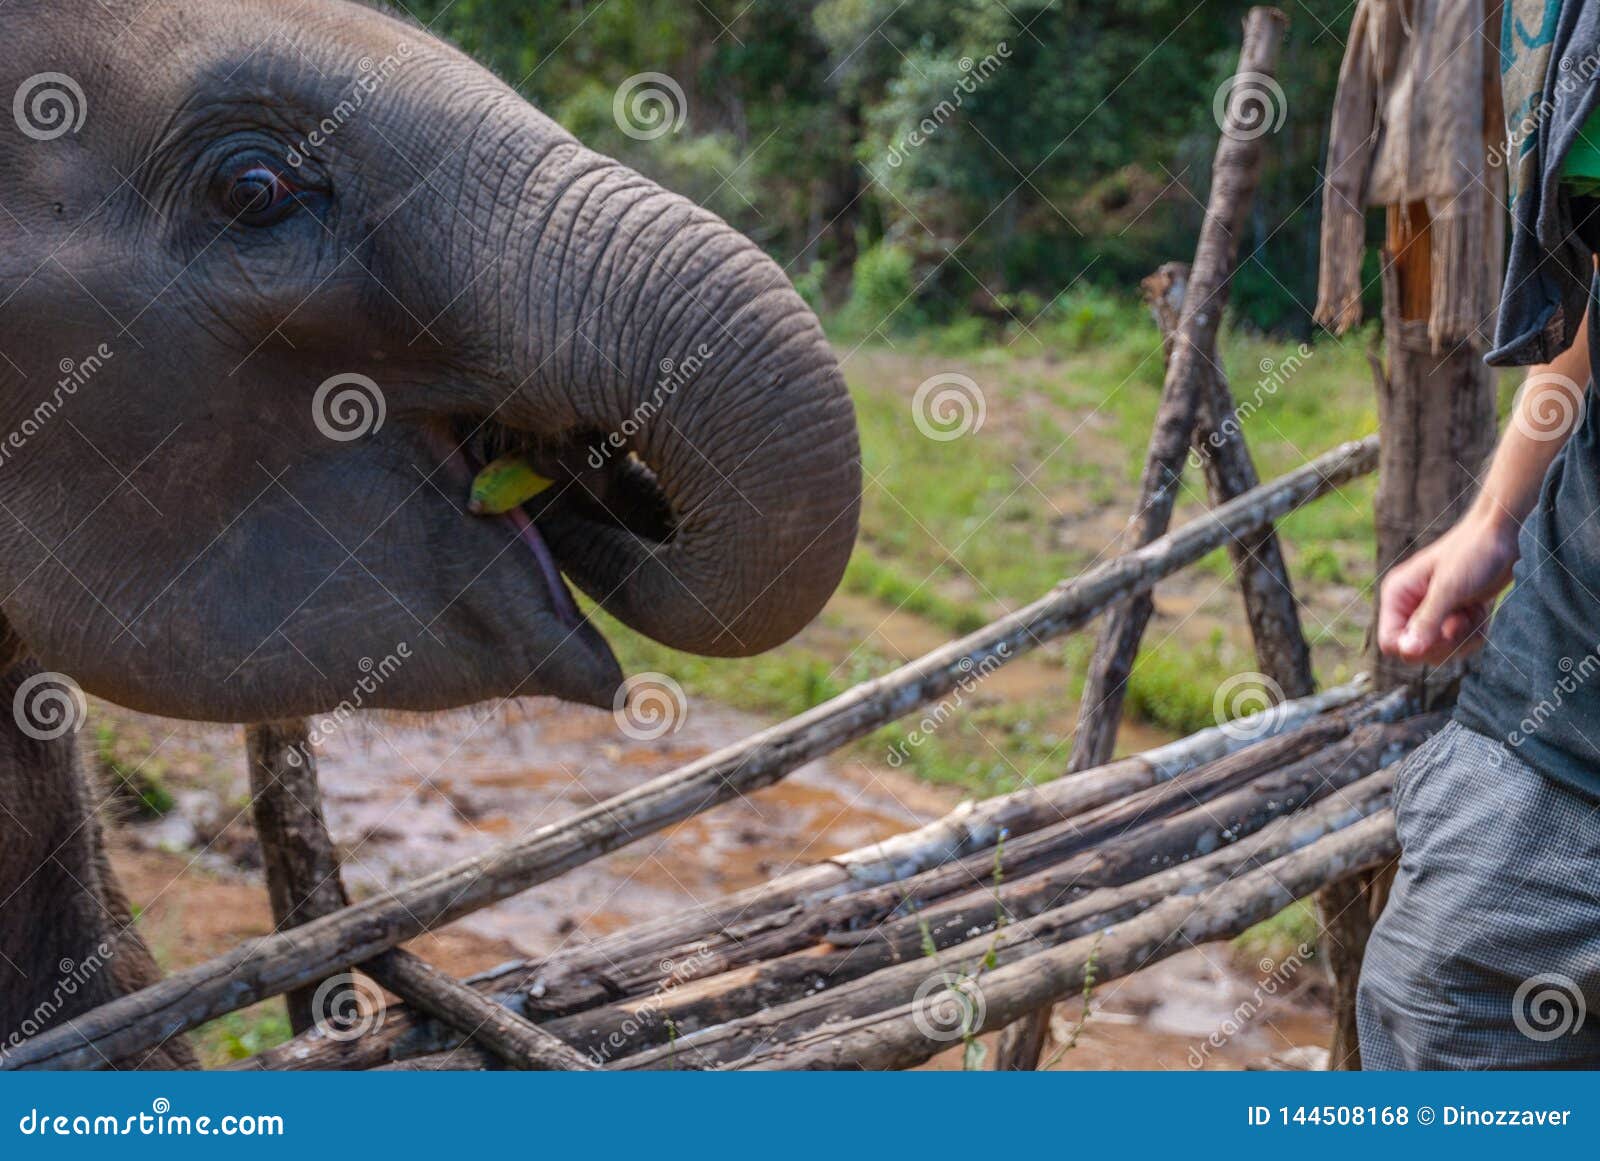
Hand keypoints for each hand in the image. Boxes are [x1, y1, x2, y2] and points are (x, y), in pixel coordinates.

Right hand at [1376, 512, 1520, 665]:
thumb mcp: (1449, 588)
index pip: (1390, 641)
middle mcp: (1409, 606)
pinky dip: (1474, 635)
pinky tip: (1480, 613)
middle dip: (1445, 642)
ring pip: (1439, 651)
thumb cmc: (1473, 553)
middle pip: (1415, 651)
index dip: (1414, 647)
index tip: (1442, 632)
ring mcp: (1432, 613)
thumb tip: (1407, 652)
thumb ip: (1427, 621)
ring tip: (1474, 612)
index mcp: (1398, 595)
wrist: (1503, 536)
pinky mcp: (1452, 617)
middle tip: (1462, 620)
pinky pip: (1457, 645)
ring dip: (1463, 639)